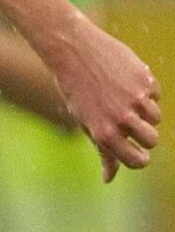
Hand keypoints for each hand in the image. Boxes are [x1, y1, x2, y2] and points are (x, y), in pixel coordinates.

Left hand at [38, 15, 160, 180]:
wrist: (75, 52)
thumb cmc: (76, 90)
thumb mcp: (85, 122)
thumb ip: (102, 150)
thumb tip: (109, 179)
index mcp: (103, 133)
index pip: (136, 160)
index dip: (140, 159)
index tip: (138, 154)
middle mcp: (121, 119)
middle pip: (152, 141)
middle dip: (146, 137)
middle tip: (133, 125)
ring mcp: (135, 99)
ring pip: (157, 118)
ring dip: (145, 113)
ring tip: (123, 100)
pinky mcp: (145, 81)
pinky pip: (156, 95)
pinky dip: (146, 92)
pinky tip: (126, 83)